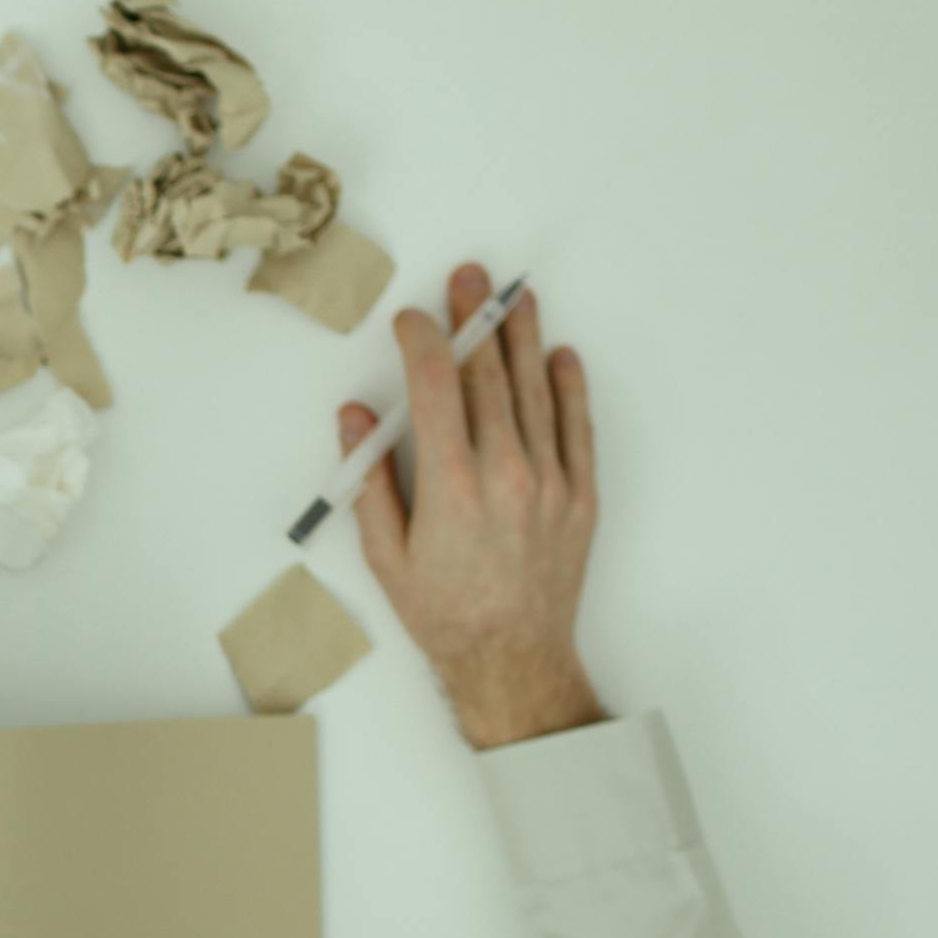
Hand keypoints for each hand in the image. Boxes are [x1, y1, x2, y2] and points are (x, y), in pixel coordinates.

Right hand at [340, 262, 604, 749]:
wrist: (512, 659)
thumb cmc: (443, 613)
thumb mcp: (385, 554)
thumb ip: (370, 479)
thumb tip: (358, 418)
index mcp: (451, 486)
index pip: (435, 388)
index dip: (423, 342)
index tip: (412, 320)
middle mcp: (506, 473)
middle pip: (489, 376)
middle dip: (475, 320)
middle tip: (471, 278)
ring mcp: (550, 481)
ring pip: (534, 391)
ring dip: (523, 338)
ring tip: (516, 297)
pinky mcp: (580, 495)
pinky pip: (576, 426)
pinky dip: (568, 387)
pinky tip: (560, 356)